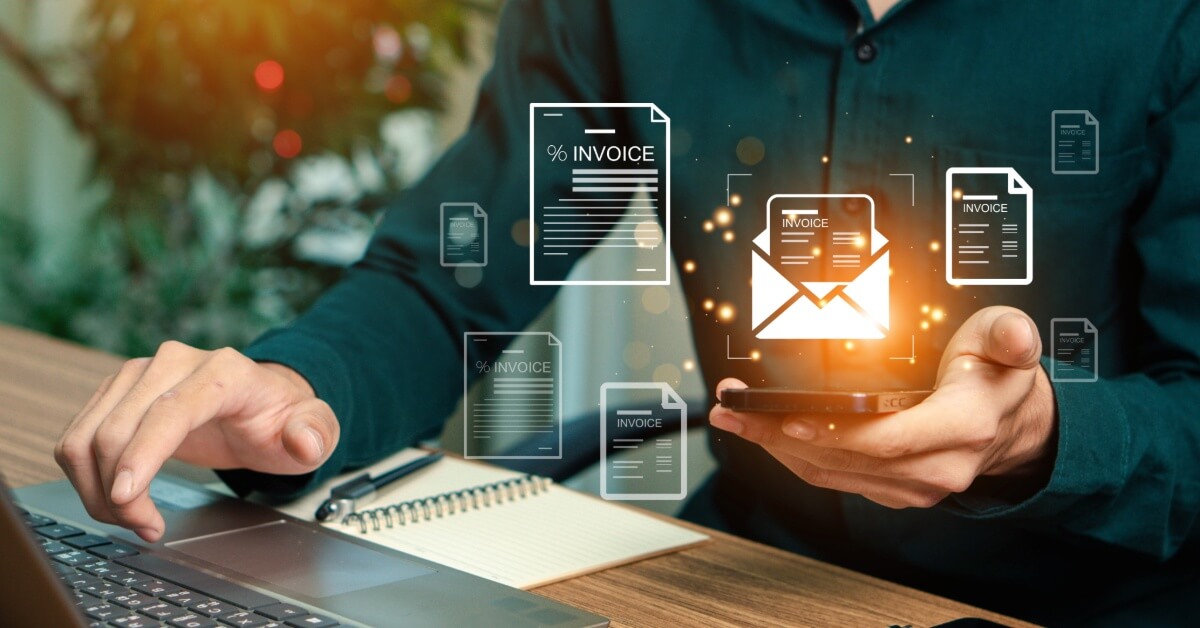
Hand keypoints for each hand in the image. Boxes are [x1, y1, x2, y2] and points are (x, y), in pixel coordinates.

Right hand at [54, 342, 338, 541]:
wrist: (260, 403)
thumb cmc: (281, 419)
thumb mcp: (314, 428)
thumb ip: (315, 433)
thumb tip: (304, 441)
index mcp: (224, 371)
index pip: (169, 411)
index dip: (141, 454)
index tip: (126, 496)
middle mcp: (173, 363)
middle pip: (117, 430)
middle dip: (120, 492)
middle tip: (147, 528)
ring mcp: (138, 375)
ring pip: (86, 438)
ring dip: (96, 490)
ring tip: (135, 519)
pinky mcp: (114, 393)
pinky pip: (77, 440)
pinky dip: (87, 479)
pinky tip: (121, 501)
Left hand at [709, 306, 1056, 508]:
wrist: (1010, 424)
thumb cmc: (996, 377)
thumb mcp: (1006, 343)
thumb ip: (1008, 335)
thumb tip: (1013, 338)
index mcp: (962, 429)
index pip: (889, 439)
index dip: (836, 431)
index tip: (791, 416)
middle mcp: (936, 467)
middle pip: (846, 458)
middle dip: (782, 435)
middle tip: (735, 412)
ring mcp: (912, 486)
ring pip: (831, 473)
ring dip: (776, 447)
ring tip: (734, 420)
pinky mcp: (891, 490)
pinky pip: (833, 478)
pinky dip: (795, 457)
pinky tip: (764, 436)